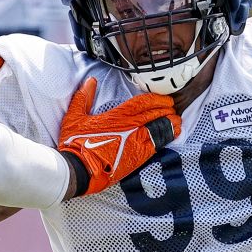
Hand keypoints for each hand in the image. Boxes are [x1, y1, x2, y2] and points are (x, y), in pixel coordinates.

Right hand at [58, 78, 179, 195]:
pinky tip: (172, 135)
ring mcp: (136, 144)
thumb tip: (90, 81)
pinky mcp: (138, 159)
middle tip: (172, 108)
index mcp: (117, 116)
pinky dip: (166, 138)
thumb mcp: (74, 117)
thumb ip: (84, 97)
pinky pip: (157, 145)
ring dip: (169, 124)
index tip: (164, 99)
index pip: (143, 103)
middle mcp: (130, 128)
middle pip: (154, 115)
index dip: (156, 99)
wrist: (81, 170)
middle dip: (166, 110)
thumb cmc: (76, 144)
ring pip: (159, 130)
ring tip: (177, 121)